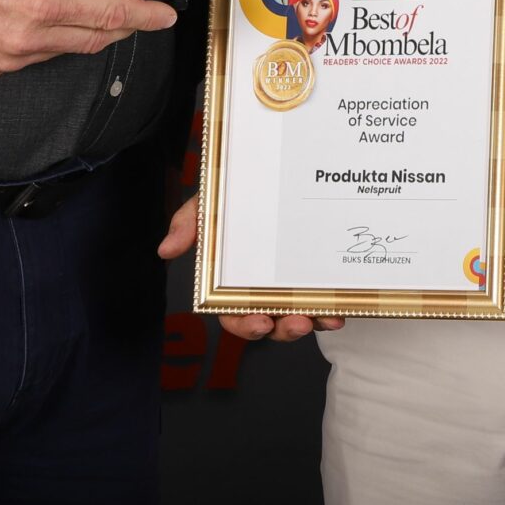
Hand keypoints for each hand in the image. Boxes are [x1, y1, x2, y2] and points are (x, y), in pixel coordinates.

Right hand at [0, 0, 175, 77]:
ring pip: (66, 49)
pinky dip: (50, 39)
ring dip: (80, 30)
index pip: (109, 15)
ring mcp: (10, 57)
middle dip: (119, 26)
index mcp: (43, 2)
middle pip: (94, 39)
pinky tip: (38, 16)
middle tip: (134, 13)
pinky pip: (38, 56)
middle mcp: (30, 37)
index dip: (143, 17)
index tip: (165, 17)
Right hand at [155, 195, 340, 343]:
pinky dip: (330, 311)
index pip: (234, 315)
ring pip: (299, 319)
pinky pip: (322, 304)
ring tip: (323, 318)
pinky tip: (339, 310)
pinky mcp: (314, 282)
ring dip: (311, 324)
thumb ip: (189, 223)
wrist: (273, 174)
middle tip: (297, 323)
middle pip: (269, 325)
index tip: (259, 321)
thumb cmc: (235, 199)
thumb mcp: (210, 205)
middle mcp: (261, 291)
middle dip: (282, 331)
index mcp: (232, 283)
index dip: (245, 325)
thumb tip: (165, 249)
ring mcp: (289, 289)